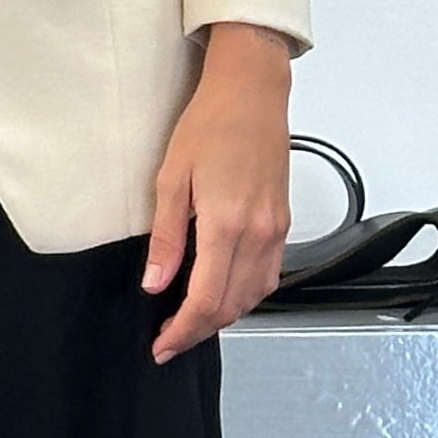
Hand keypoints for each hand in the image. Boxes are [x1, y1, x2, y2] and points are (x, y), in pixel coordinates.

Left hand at [143, 22, 293, 362]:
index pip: (206, 299)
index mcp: (226, 224)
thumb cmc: (209, 125)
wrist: (252, 93)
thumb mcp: (171, 178)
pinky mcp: (283, 223)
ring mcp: (276, 230)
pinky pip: (268, 275)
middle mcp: (258, 234)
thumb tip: (154, 283)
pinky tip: (223, 293)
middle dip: (199, 331)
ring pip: (254, 296)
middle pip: (231, 306)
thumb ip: (166, 237)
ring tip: (191, 321)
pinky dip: (245, 296)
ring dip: (223, 317)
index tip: (161, 344)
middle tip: (169, 339)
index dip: (182, 330)